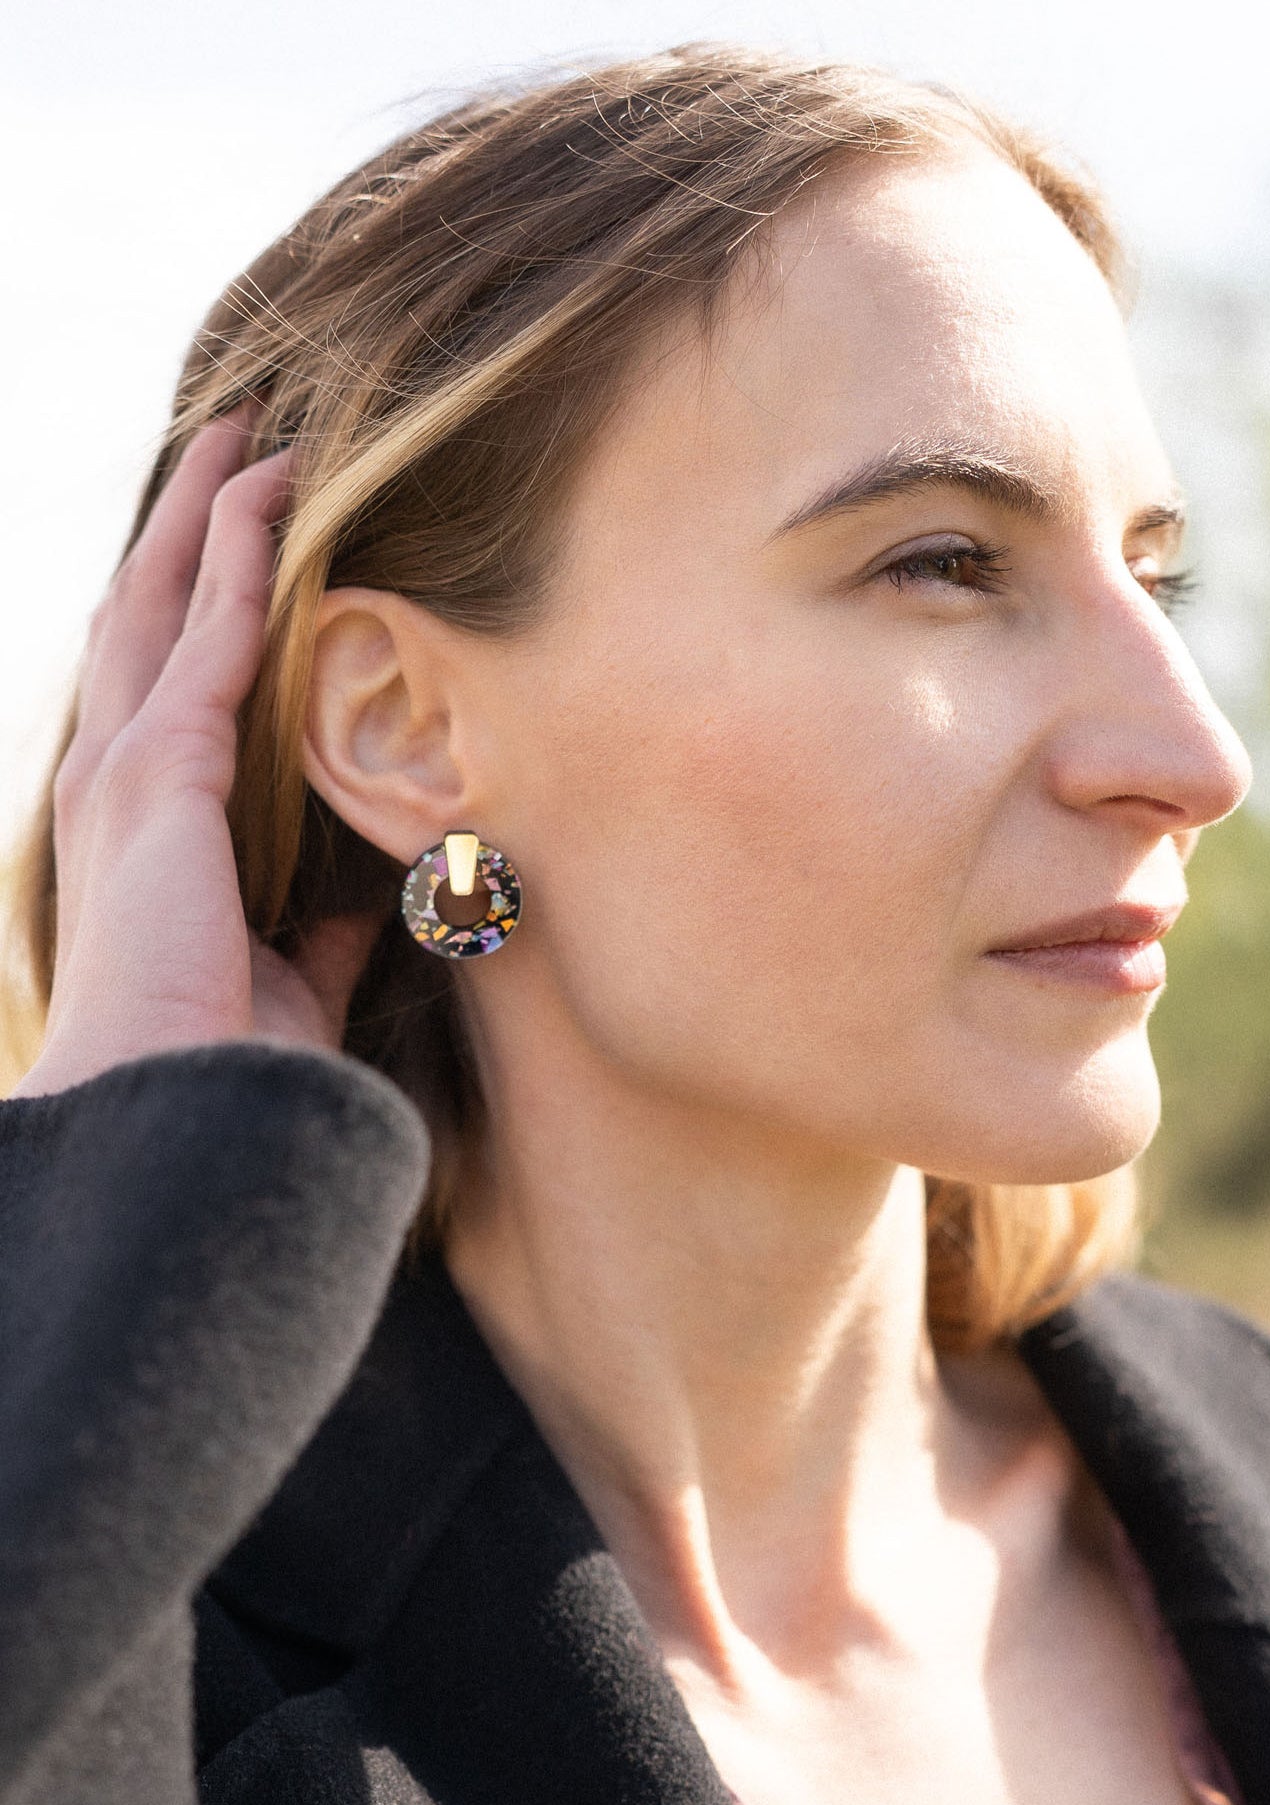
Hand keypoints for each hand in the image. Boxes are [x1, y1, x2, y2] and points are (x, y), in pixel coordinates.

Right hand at [15, 416, 384, 1098]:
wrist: (181, 1115)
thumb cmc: (223, 1065)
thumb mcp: (289, 979)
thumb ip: (319, 934)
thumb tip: (362, 910)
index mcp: (136, 827)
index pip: (153, 685)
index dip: (184, 603)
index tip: (226, 539)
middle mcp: (110, 779)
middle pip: (140, 614)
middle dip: (182, 523)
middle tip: (230, 439)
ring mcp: (124, 768)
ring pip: (161, 596)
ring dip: (206, 507)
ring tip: (250, 426)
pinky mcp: (163, 770)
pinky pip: (204, 629)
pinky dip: (233, 548)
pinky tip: (268, 483)